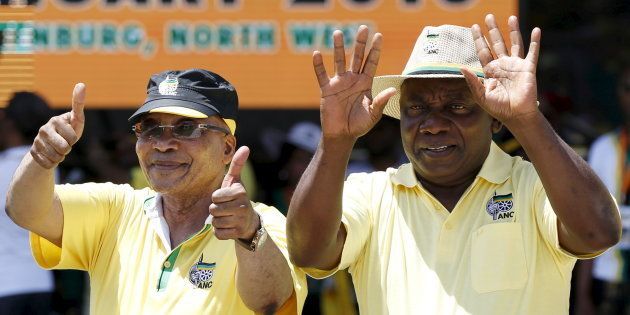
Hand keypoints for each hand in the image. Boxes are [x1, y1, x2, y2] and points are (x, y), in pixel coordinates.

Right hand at [30, 83, 85, 168]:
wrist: (52, 145)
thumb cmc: (69, 130)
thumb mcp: (76, 120)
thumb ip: (78, 104)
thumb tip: (81, 83)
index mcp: (55, 121)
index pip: (71, 136)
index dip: (73, 138)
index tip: (69, 134)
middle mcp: (44, 129)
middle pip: (64, 148)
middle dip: (68, 149)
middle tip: (66, 143)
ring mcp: (37, 141)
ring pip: (57, 157)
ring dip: (61, 156)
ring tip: (59, 149)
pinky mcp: (33, 153)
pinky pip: (49, 164)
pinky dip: (53, 163)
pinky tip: (51, 156)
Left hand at [210, 146, 259, 240]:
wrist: (249, 221)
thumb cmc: (237, 198)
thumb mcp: (236, 181)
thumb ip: (237, 164)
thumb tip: (245, 147)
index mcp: (240, 192)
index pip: (215, 197)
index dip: (217, 198)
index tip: (225, 198)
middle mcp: (242, 206)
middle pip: (213, 210)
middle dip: (216, 210)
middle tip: (225, 209)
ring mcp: (240, 221)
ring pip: (215, 222)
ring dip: (217, 221)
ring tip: (227, 217)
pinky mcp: (237, 233)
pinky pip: (218, 233)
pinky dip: (220, 232)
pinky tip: (228, 227)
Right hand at [314, 25, 396, 139]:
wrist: (342, 135)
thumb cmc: (359, 125)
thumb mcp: (373, 114)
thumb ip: (381, 101)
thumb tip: (392, 90)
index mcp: (365, 83)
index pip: (371, 63)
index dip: (375, 50)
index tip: (379, 36)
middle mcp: (352, 80)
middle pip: (357, 57)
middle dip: (360, 43)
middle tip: (363, 28)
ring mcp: (339, 83)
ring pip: (339, 61)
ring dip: (339, 47)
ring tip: (338, 33)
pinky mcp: (327, 90)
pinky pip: (322, 75)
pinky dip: (318, 65)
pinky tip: (317, 54)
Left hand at [461, 14, 540, 125]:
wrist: (516, 115)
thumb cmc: (498, 108)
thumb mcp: (481, 96)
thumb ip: (472, 81)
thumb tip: (460, 67)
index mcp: (490, 71)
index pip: (482, 51)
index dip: (478, 39)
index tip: (473, 27)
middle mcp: (502, 65)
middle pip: (496, 43)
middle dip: (492, 30)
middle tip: (488, 16)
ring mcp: (516, 65)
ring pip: (514, 43)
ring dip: (513, 30)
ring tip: (511, 18)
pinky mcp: (528, 68)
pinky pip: (532, 52)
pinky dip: (535, 41)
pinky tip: (536, 30)